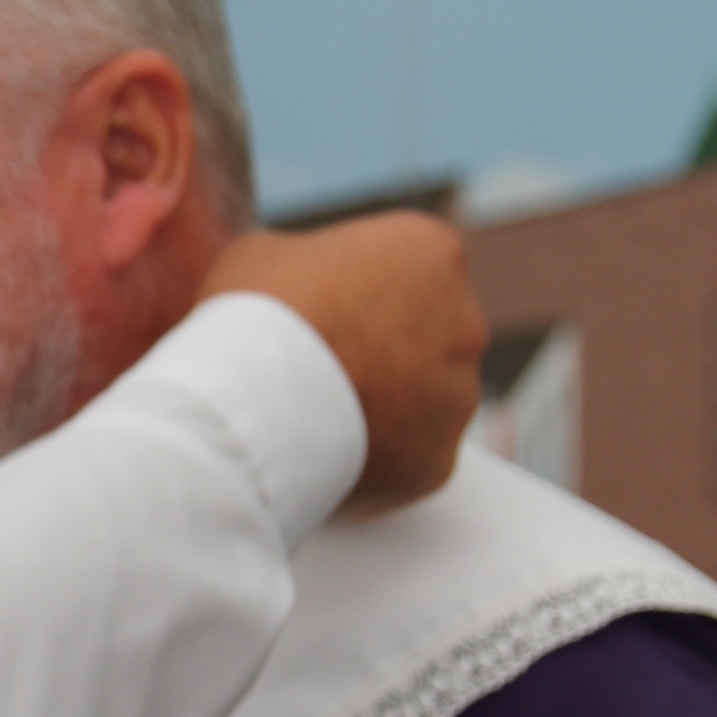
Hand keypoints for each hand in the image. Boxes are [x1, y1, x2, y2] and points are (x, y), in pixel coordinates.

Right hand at [203, 213, 484, 515]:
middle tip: (316, 369)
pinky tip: (325, 460)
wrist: (253, 396)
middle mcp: (464, 321)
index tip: (319, 310)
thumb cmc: (256, 310)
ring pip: (422, 405)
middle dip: (379, 352)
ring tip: (312, 420)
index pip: (408, 268)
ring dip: (381, 410)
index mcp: (430, 252)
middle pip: (424, 338)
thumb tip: (296, 285)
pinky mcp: (437, 464)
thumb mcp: (262, 255)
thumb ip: (302, 263)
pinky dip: (375, 464)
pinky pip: (409, 463)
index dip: (356, 291)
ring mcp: (457, 397)